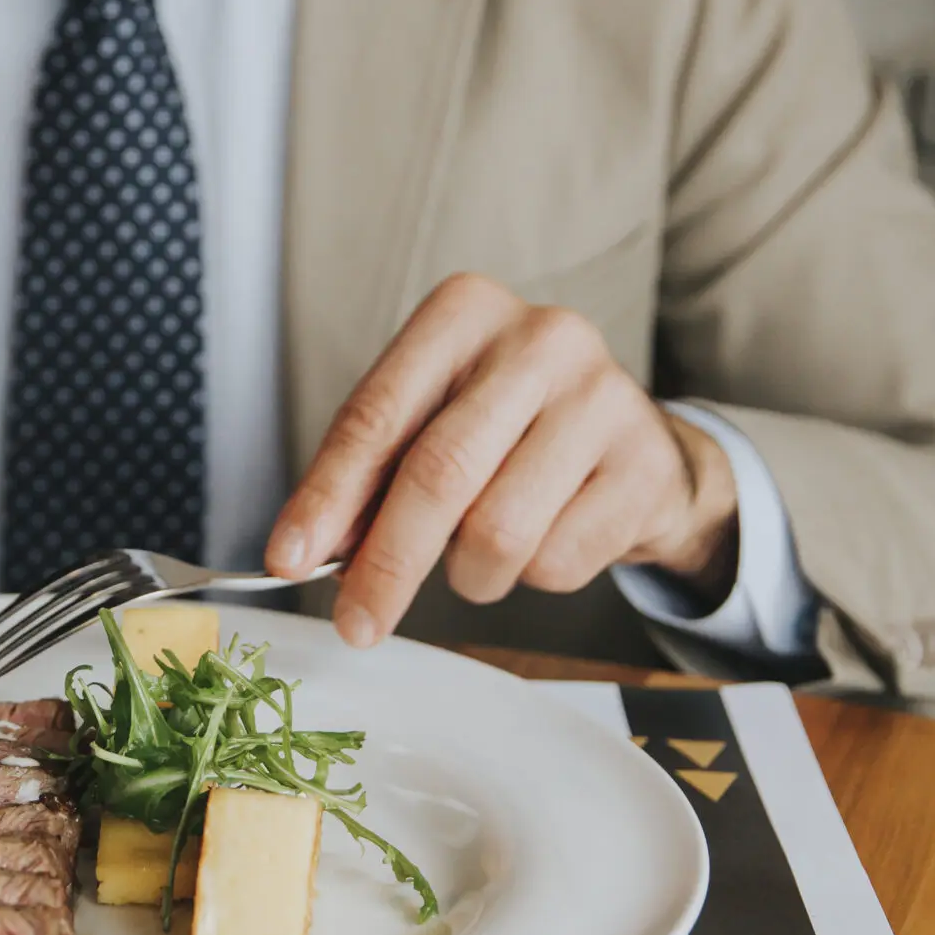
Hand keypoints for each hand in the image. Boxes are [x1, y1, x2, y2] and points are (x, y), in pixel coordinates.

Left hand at [265, 274, 737, 646]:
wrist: (633, 447)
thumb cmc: (510, 432)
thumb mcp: (432, 424)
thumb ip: (371, 476)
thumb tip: (311, 549)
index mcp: (464, 313)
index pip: (376, 415)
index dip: (326, 496)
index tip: (288, 558)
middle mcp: (539, 339)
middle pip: (439, 474)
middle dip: (386, 563)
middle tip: (356, 622)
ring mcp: (603, 398)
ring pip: (499, 531)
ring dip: (470, 574)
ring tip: (478, 556)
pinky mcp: (646, 464)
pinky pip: (559, 560)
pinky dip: (533, 575)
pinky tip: (547, 537)